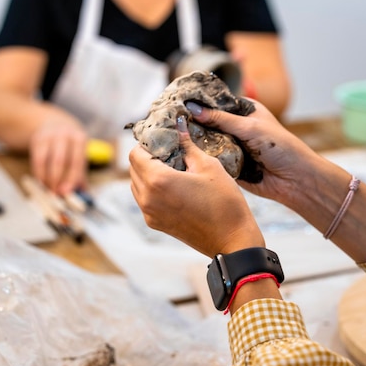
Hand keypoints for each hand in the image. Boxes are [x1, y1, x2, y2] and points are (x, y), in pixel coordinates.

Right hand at [29, 121, 87, 194]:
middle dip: (58, 180)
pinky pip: (37, 159)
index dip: (72, 178)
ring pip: (47, 161)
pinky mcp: (37, 139)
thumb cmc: (69, 144)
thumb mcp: (78, 152)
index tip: (68, 192)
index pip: (77, 161)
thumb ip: (80, 172)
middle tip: (57, 194)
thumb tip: (84, 193)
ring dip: (48, 178)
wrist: (53, 122)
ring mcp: (50, 135)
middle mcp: (66, 135)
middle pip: (61, 161)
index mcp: (80, 139)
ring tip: (49, 190)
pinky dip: (39, 173)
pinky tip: (41, 181)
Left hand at [129, 116, 264, 257]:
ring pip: (136, 184)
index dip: (148, 143)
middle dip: (147, 156)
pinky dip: (152, 188)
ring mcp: (149, 213)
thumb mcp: (209, 167)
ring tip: (172, 168)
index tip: (164, 139)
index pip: (136, 153)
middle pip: (133, 168)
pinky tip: (174, 185)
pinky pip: (144, 199)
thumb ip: (188, 146)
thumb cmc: (225, 203)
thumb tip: (179, 126)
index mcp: (158, 180)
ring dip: (148, 173)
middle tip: (169, 151)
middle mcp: (147, 198)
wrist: (232, 240)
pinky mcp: (155, 223)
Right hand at [184, 101, 321, 206]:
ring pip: (208, 142)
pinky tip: (183, 154)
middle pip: (209, 123)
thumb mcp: (249, 127)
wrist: (294, 179)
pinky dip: (202, 158)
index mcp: (245, 112)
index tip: (177, 101)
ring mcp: (233, 146)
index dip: (200, 102)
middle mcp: (237, 128)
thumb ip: (221, 119)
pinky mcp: (230, 165)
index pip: (217, 103)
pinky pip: (212, 159)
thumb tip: (193, 109)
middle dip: (193, 123)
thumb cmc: (280, 147)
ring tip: (171, 136)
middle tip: (170, 120)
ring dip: (196, 141)